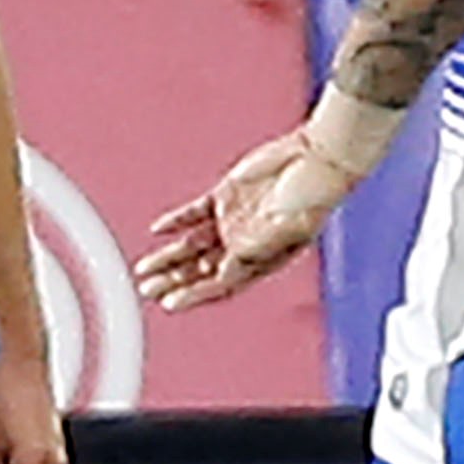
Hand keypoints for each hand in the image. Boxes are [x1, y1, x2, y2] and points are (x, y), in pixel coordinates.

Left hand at [132, 130, 350, 312]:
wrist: (318, 159)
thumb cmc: (312, 198)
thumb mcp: (283, 233)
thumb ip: (251, 253)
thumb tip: (224, 274)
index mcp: (260, 260)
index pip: (220, 285)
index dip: (193, 296)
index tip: (169, 303)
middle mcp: (244, 244)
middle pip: (201, 269)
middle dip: (173, 280)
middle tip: (147, 289)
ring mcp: (234, 220)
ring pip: (193, 245)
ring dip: (168, 257)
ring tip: (144, 268)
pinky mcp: (228, 195)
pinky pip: (195, 214)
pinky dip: (176, 222)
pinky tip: (158, 230)